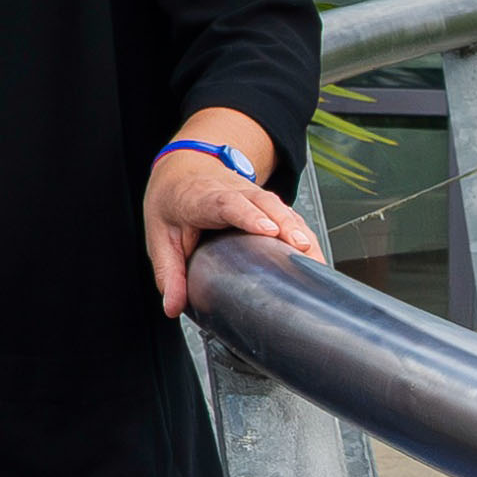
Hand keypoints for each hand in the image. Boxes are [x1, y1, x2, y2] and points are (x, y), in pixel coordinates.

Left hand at [143, 126, 326, 311]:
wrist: (186, 169)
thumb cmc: (174, 200)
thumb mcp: (160, 235)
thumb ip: (168, 272)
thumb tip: (172, 307)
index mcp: (203, 198)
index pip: (228, 204)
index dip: (249, 215)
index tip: (266, 229)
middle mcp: (233, 192)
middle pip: (264, 204)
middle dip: (285, 224)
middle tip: (302, 247)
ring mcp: (254, 196)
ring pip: (281, 209)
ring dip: (300, 231)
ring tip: (316, 259)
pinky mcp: (267, 205)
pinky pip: (289, 216)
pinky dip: (304, 233)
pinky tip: (316, 256)